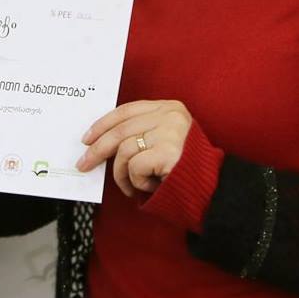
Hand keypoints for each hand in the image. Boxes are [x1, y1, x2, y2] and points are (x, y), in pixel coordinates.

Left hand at [78, 100, 195, 198]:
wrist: (214, 190)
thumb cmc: (185, 169)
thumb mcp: (164, 141)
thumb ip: (141, 134)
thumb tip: (100, 142)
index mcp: (169, 107)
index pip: (126, 111)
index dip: (103, 124)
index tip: (87, 138)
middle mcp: (170, 116)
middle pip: (120, 130)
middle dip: (98, 149)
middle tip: (84, 164)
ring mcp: (170, 132)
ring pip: (124, 150)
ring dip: (121, 174)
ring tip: (131, 186)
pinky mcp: (168, 152)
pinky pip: (135, 167)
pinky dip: (136, 181)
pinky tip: (148, 187)